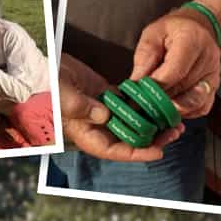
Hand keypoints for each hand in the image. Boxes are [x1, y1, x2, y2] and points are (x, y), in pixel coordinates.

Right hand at [60, 54, 182, 161]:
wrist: (46, 66)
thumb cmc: (49, 84)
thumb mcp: (63, 96)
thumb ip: (81, 108)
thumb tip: (105, 116)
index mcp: (86, 134)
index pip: (113, 150)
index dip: (136, 153)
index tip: (158, 151)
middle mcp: (98, 127)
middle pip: (129, 139)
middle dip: (152, 138)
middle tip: (174, 132)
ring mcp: (104, 112)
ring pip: (133, 122)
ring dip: (153, 121)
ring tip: (174, 118)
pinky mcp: (108, 97)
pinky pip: (130, 104)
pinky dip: (144, 103)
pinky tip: (161, 99)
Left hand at [131, 12, 220, 118]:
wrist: (197, 28)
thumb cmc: (172, 31)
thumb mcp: (152, 35)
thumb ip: (144, 58)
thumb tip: (135, 85)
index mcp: (192, 40)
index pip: (173, 73)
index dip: (154, 88)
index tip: (138, 95)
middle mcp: (208, 58)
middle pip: (181, 89)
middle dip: (159, 100)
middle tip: (141, 105)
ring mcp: (213, 75)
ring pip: (192, 103)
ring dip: (171, 109)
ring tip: (155, 107)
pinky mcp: (213, 88)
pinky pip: (200, 108)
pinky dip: (184, 112)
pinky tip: (171, 107)